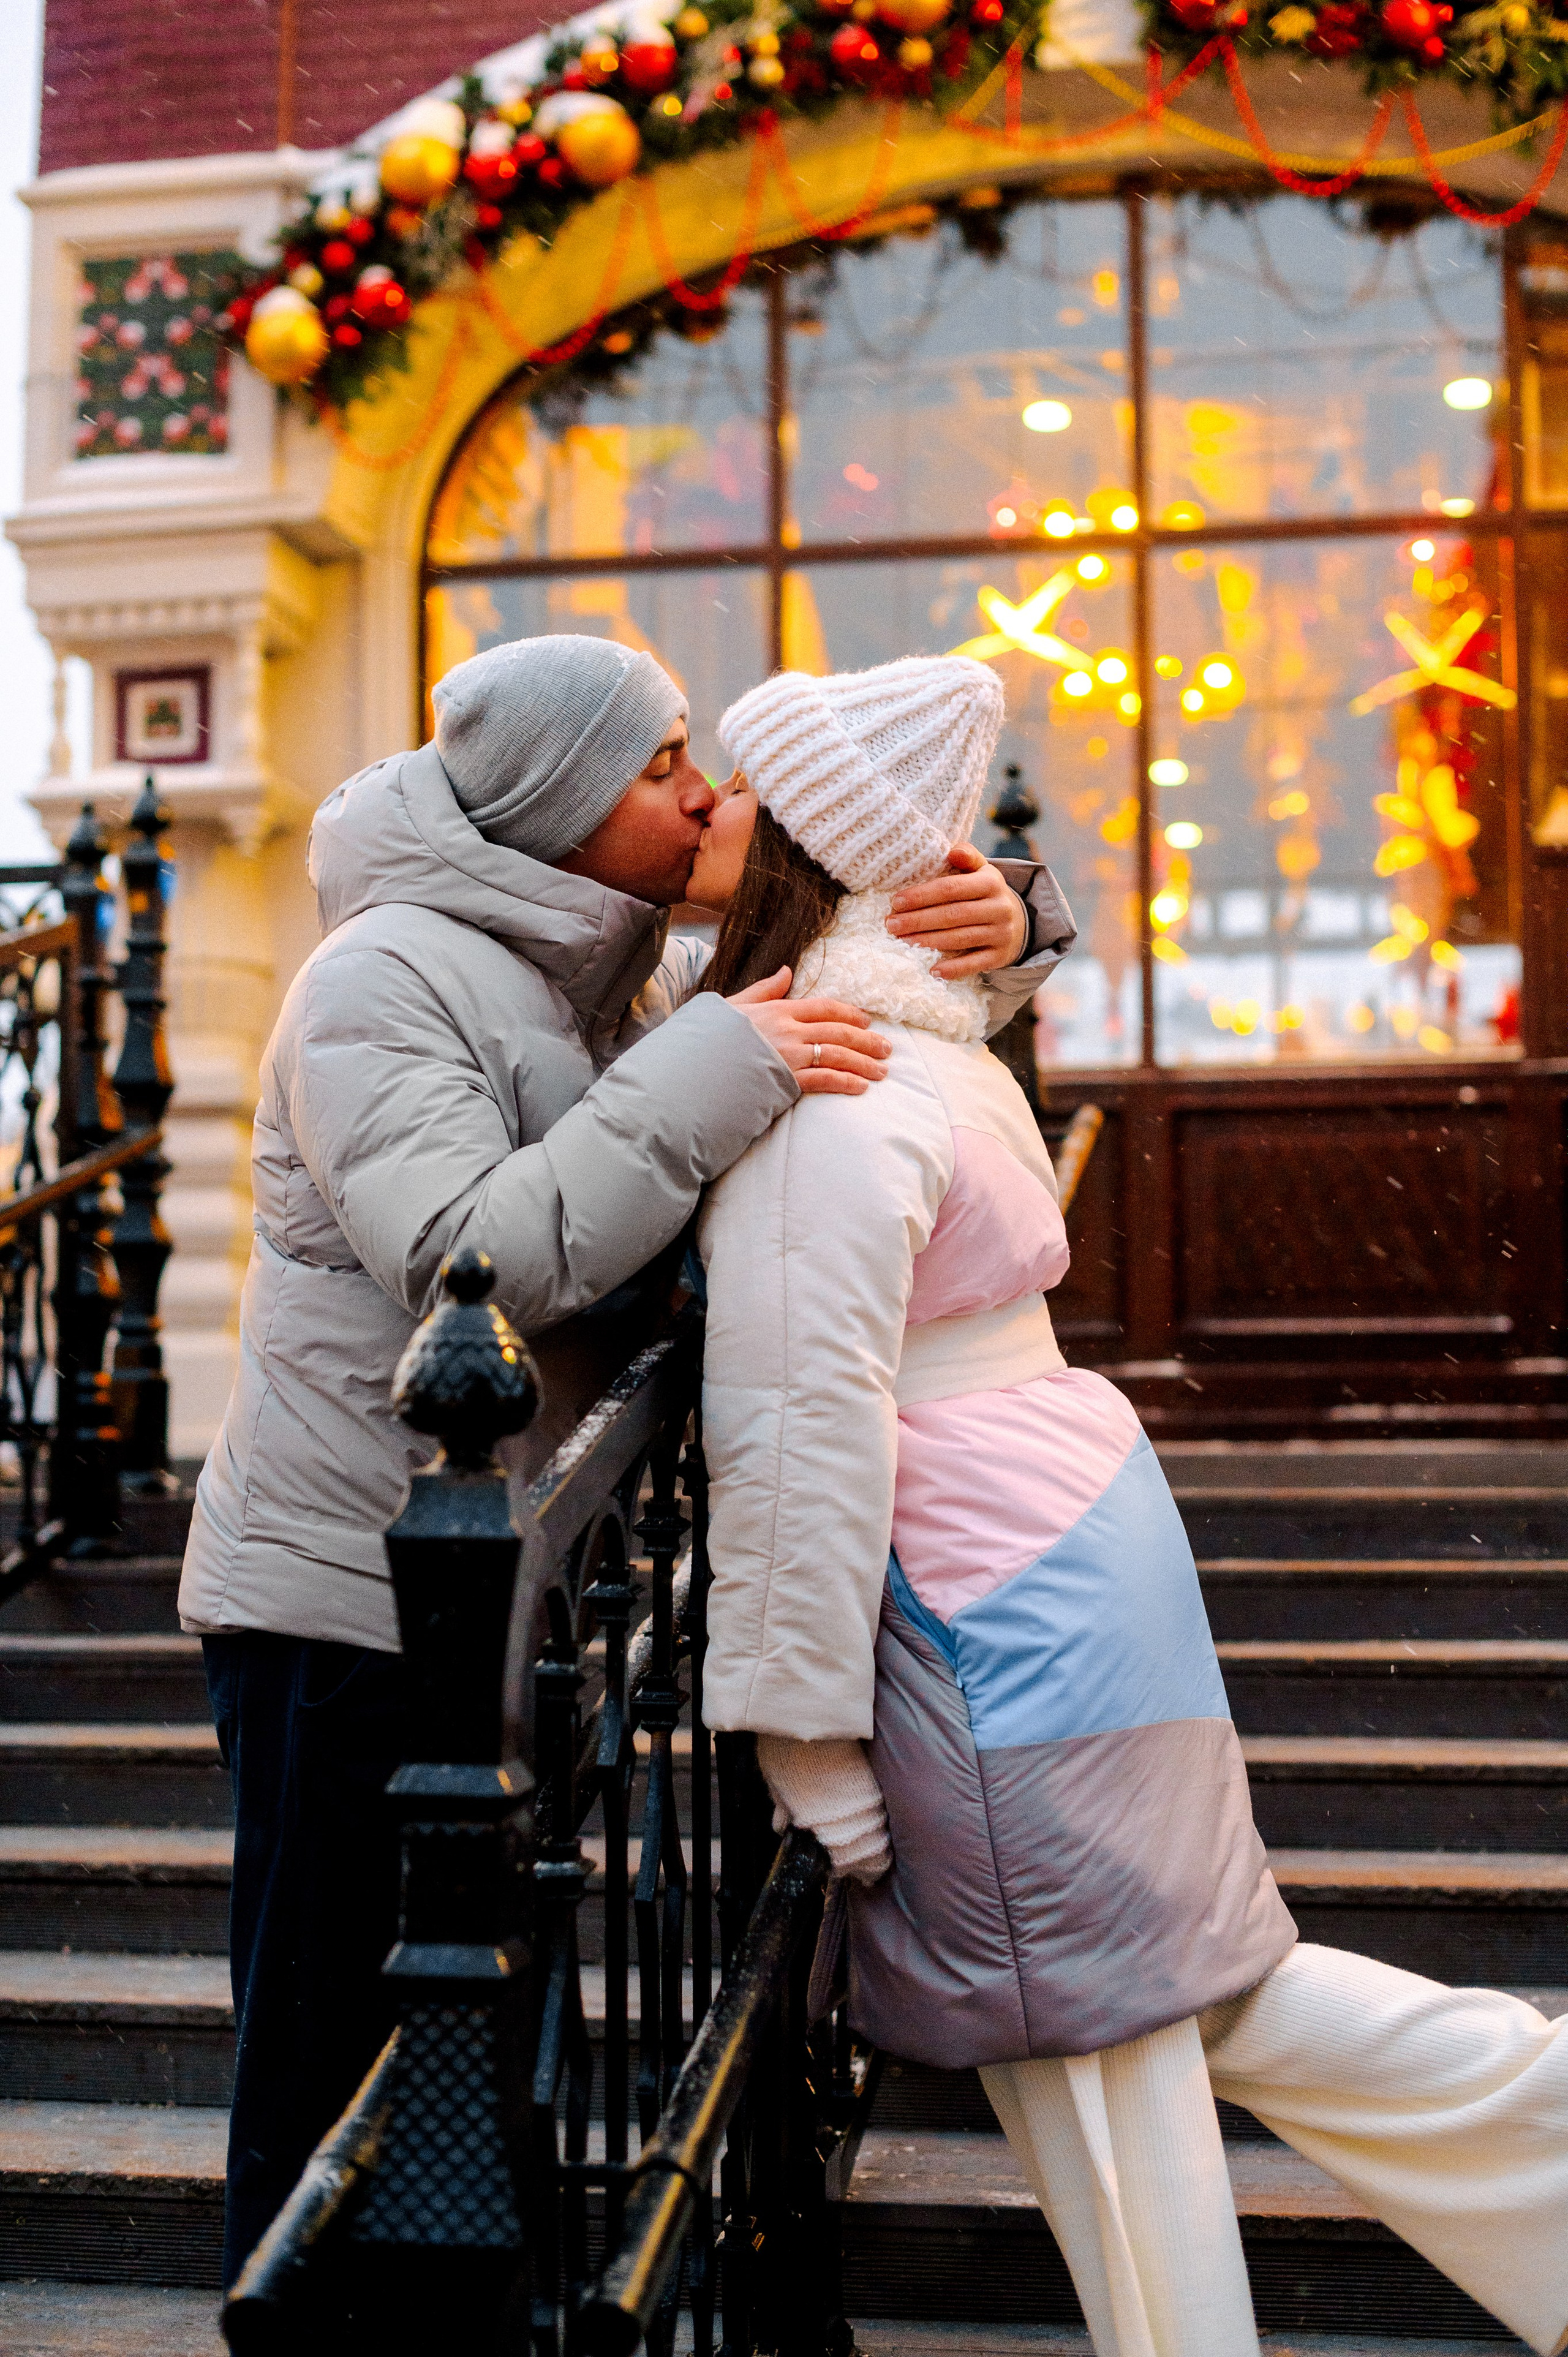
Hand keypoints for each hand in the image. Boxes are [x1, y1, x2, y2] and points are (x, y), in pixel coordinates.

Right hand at [727, 967, 890, 1093]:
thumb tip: (787, 970)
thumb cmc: (711, 1037)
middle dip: (867, 1040)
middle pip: (838, 1032)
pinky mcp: (787, 1081)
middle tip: (887, 1049)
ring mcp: (790, 1056)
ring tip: (882, 1071)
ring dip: (864, 1063)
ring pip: (838, 1055)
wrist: (695, 1068)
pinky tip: (861, 1087)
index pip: (823, 1007)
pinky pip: (824, 1079)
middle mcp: (789, 1030)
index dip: (849, 1013)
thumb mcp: (735, 1004)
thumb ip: (764, 988)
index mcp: (778, 1010)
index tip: (867, 1021)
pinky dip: (845, 1082)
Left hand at [886, 842, 1027, 977]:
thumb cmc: (986, 893)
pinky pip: (975, 963)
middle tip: (891, 924)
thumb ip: (967, 857)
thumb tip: (952, 851)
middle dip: (918, 920)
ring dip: (928, 941)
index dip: (922, 895)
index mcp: (991, 882)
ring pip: (960, 938)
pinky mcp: (1000, 956)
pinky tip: (933, 970)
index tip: (896, 901)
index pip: (951, 888)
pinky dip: (954, 968)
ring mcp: (1001, 933)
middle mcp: (999, 907)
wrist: (1020, 922)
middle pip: (953, 915)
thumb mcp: (981, 871)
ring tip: (902, 942)